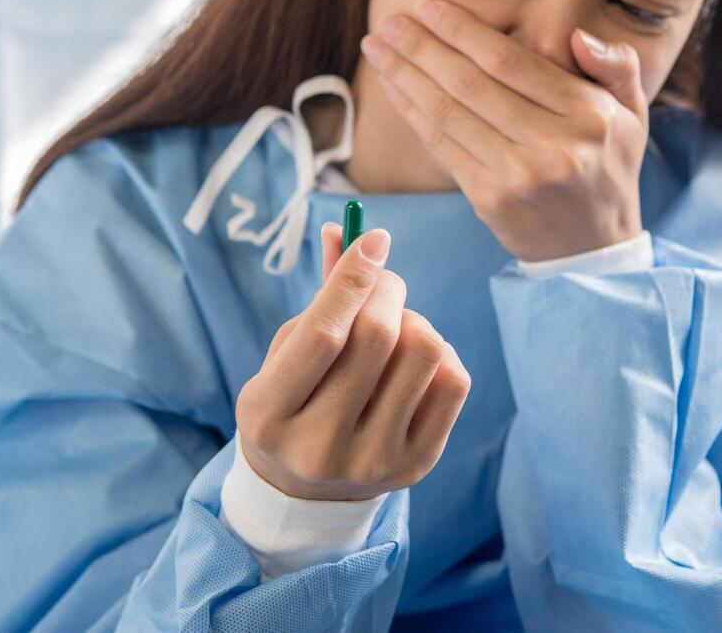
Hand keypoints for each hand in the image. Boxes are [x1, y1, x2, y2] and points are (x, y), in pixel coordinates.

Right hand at [234, 223, 471, 500]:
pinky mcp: (416, 465)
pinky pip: (453, 380)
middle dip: (387, 289)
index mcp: (268, 414)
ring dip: (414, 320)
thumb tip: (347, 230)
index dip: (353, 277)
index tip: (375, 239)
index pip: (323, 333)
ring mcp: (371, 461)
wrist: (306, 491)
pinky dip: (439, 353)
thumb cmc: (295, 400)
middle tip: (383, 281)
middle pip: (377, 337)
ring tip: (395, 329)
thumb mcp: (286, 354)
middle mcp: (317, 446)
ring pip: (423, 352)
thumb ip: (320, 297)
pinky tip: (413, 363)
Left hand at [359, 0, 646, 261]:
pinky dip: (412, 113)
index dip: (464, 31)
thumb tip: (577, 36)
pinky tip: (392, 87)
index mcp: (589, 115)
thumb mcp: (632, 114)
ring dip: (406, 76)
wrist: (594, 250)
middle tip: (389, 21)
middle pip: (472, 84)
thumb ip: (616, 66)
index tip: (429, 6)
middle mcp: (555, 144)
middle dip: (423, 47)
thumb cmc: (607, 168)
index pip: (513, 63)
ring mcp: (519, 175)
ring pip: (449, 113)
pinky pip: (442, 146)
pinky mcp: (490, 199)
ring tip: (377, 47)